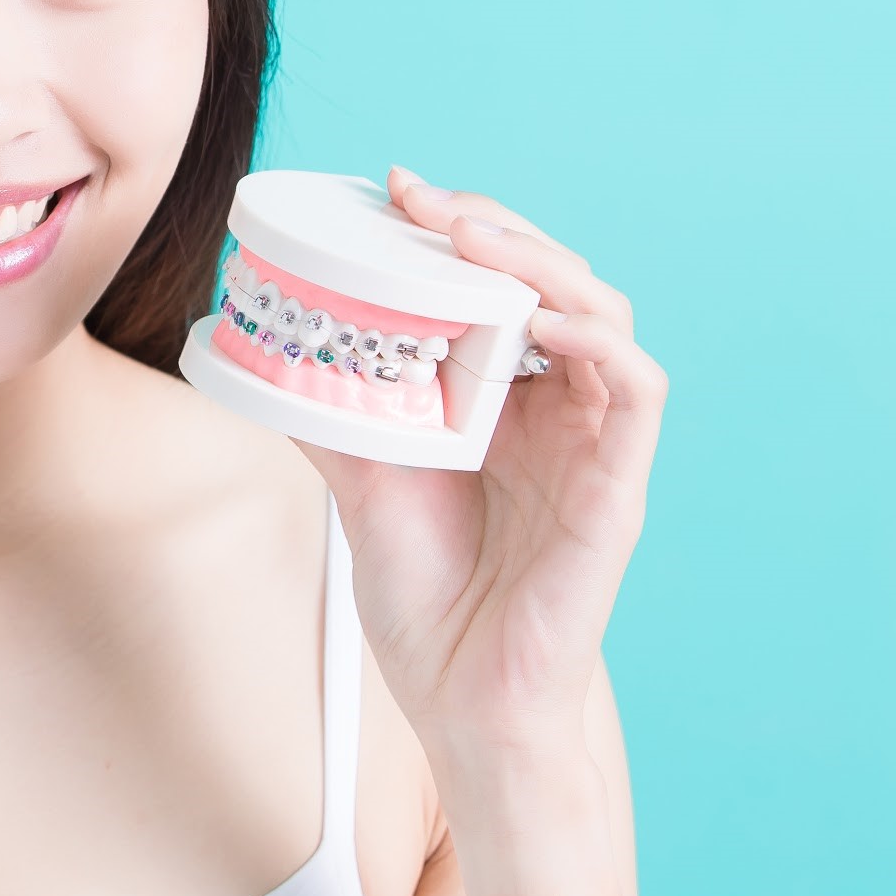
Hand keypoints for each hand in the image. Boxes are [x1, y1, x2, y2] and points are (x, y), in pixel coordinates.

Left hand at [294, 167, 667, 755]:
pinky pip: (636, 391)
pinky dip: (598, 341)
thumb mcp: (360, 487)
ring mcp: (594, 444)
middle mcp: (557, 409)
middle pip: (554, 279)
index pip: (499, 283)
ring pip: (604, 314)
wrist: (464, 704)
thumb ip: (329, 419)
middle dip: (492, 225)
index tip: (393, 191)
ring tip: (472, 238)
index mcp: (504, 400)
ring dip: (544, 262)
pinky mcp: (619, 487)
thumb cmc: (428, 602)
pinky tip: (543, 321)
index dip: (456, 229)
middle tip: (424, 200)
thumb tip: (259, 355)